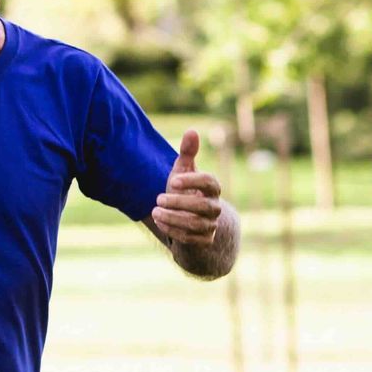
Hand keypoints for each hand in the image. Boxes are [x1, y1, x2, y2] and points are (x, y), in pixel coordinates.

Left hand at [150, 130, 223, 249]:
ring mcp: (211, 225)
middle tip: (158, 198)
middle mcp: (215, 207)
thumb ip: (187, 153)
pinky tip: (160, 223)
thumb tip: (191, 130)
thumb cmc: (184, 190)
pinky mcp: (204, 240)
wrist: (186, 218)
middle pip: (202, 205)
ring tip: (155, 211)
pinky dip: (173, 230)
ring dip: (172, 217)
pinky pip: (190, 238)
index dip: (192, 181)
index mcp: (212, 188)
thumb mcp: (183, 171)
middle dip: (177, 202)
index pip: (210, 182)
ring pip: (195, 223)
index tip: (172, 181)